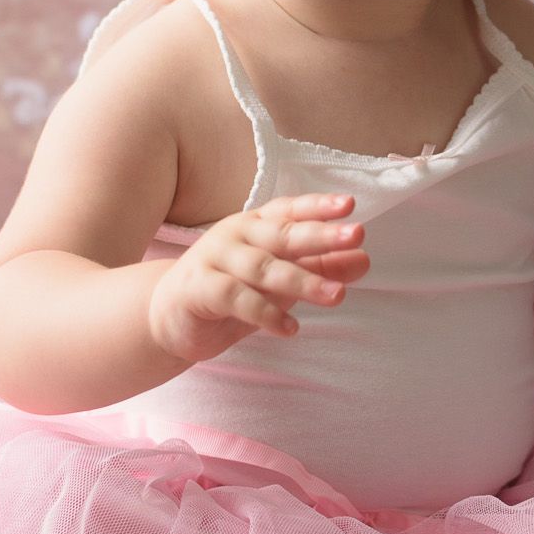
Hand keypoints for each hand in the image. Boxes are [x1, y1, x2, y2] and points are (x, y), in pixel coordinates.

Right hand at [147, 191, 369, 366]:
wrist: (169, 318)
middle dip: (321, 234)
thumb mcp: (281, 281)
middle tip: (357, 235)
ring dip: (303, 280)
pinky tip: (291, 328)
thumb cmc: (232, 292)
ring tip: (337, 295)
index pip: (291, 210)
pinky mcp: (198, 287)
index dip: (319, 206)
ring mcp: (214, 257)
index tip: (350, 205)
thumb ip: (320, 268)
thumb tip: (364, 260)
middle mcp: (237, 234)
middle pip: (283, 233)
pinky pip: (236, 297)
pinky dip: (265, 312)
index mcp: (257, 225)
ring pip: (263, 267)